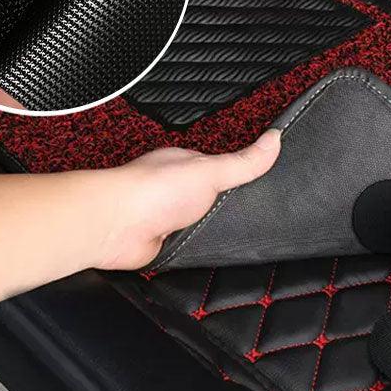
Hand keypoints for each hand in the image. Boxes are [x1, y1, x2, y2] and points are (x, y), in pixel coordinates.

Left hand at [0, 129, 280, 325]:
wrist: (115, 225)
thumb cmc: (152, 190)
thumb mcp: (210, 171)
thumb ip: (244, 162)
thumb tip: (276, 139)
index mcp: (186, 164)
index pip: (224, 168)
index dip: (244, 177)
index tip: (269, 183)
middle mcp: (175, 189)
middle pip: (213, 199)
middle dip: (228, 208)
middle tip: (256, 215)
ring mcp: (168, 216)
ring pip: (201, 225)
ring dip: (211, 230)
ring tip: (235, 235)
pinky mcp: (162, 243)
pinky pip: (189, 248)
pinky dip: (198, 251)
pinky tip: (209, 252)